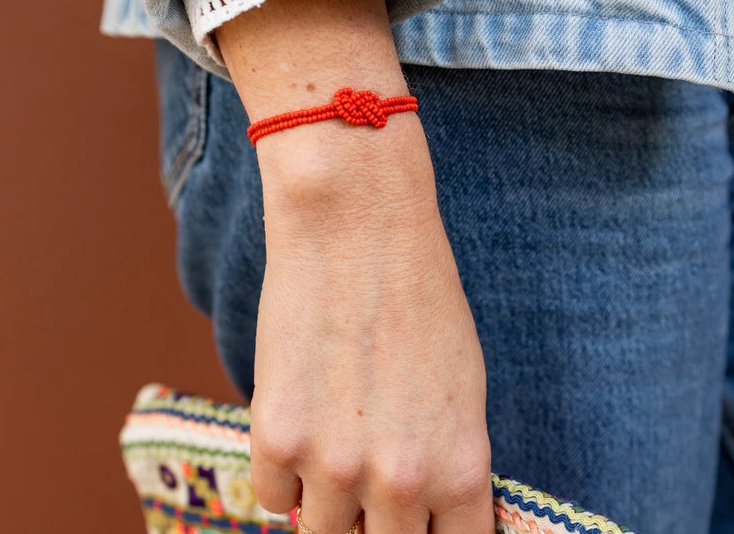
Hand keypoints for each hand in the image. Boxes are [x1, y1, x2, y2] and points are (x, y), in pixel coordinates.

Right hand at [249, 115, 494, 533]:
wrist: (357, 229)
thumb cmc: (420, 295)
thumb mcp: (460, 388)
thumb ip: (442, 461)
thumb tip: (416, 508)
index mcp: (461, 470)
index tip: (412, 523)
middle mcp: (401, 483)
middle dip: (375, 527)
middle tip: (365, 482)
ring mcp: (335, 467)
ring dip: (325, 502)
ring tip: (331, 442)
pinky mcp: (276, 439)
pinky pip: (273, 498)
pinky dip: (283, 471)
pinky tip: (298, 422)